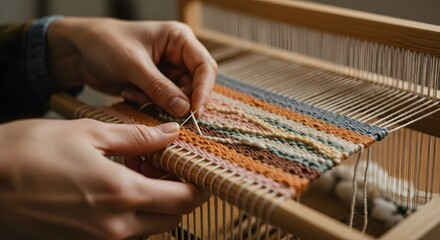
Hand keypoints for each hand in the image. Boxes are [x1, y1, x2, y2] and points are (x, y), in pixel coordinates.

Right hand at [0, 119, 208, 238]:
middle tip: (172, 165)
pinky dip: (134, 210)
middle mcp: (115, 227)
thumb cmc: (28, 152)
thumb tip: (170, 134)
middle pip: (171, 218)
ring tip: (145, 169)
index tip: (202, 168)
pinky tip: (121, 184)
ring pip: (149, 226)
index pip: (183, 200)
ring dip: (157, 201)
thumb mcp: (88, 134)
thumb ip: (137, 138)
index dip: (200, 185)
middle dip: (180, 193)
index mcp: (121, 195)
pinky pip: (124, 231)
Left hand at [47, 18, 217, 117]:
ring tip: (135, 94)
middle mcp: (178, 55)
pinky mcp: (156, 86)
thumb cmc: (104, 42)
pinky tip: (129, 93)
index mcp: (178, 39)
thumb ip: (159, 87)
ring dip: (160, 103)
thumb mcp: (132, 64)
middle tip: (164, 111)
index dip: (203, 90)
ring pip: (180, 98)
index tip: (194, 111)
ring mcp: (167, 72)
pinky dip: (148, 103)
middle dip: (181, 101)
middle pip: (196, 85)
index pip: (205, 66)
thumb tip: (184, 110)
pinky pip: (163, 103)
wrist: (77, 51)